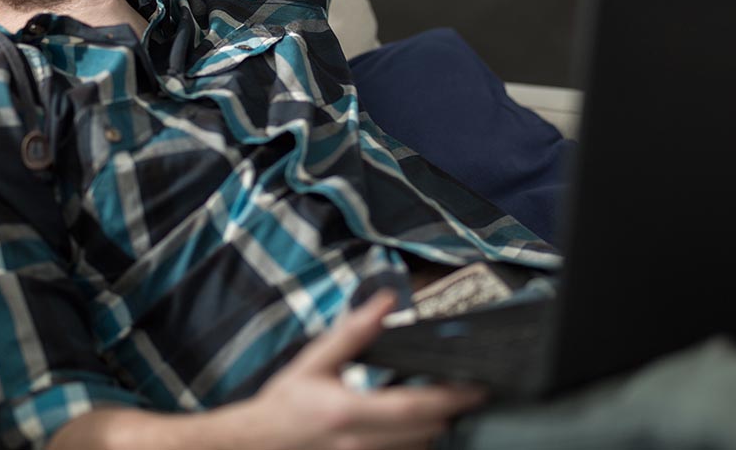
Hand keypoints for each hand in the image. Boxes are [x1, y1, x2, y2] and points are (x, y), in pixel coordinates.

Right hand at [247, 290, 486, 449]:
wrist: (260, 443)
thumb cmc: (287, 402)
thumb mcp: (315, 360)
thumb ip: (353, 332)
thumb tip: (385, 301)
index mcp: (348, 411)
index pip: (414, 407)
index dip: (451, 397)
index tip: (475, 387)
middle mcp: (359, 444)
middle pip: (426, 432)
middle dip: (448, 410)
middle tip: (464, 390)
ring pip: (418, 449)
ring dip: (432, 427)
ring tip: (438, 405)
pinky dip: (413, 441)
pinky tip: (411, 426)